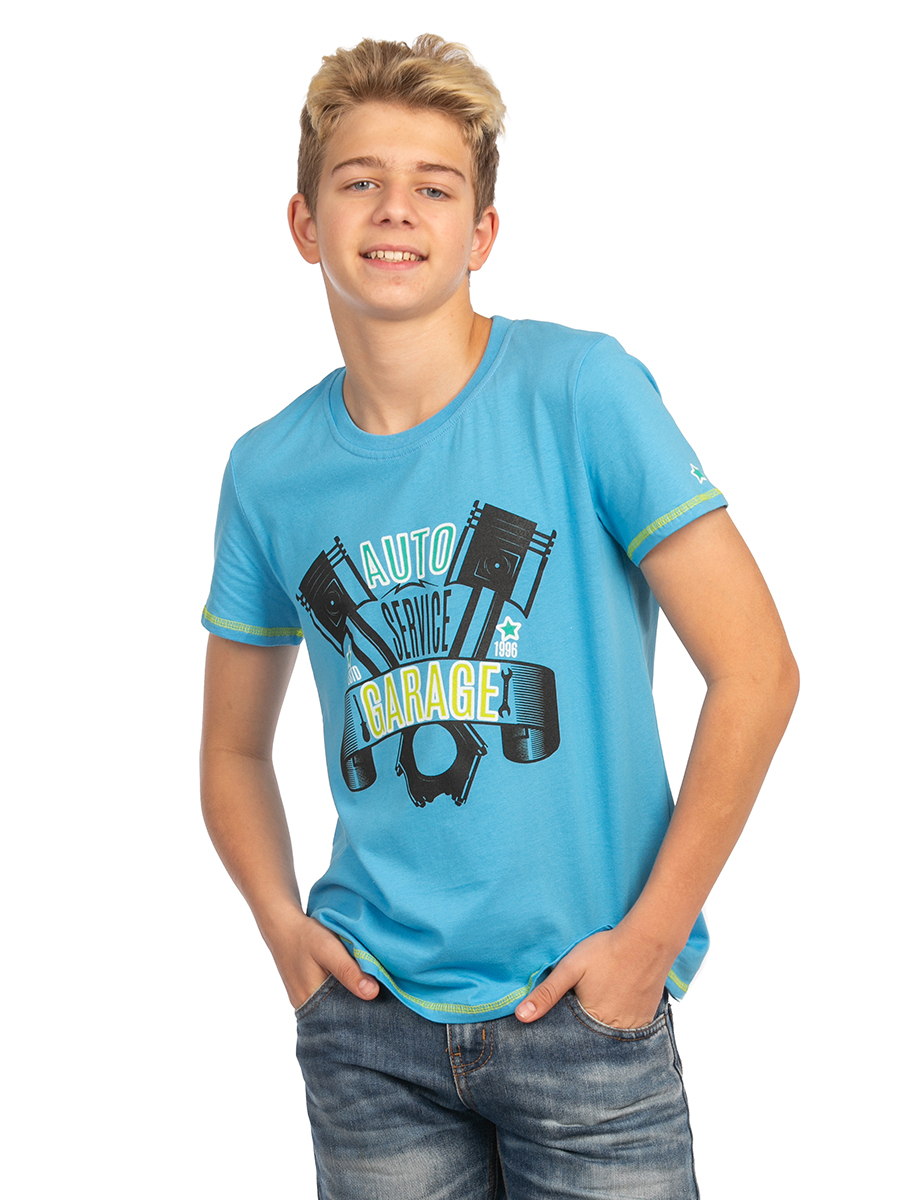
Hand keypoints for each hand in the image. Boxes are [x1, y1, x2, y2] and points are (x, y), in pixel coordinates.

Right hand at [262, 908, 379, 1008]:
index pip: (345, 1019)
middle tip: (385, 999)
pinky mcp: (311, 993)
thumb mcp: (328, 950)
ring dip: (354, 998)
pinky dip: (345, 991)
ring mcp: (309, 1002)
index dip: (366, 1013)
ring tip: (375, 990)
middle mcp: (309, 1008)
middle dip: (362, 1008)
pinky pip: (333, 998)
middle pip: (342, 1015)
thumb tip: (372, 993)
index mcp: (312, 1003)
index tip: (387, 1007)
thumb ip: (348, 970)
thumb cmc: (305, 936)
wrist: (282, 926)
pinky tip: (358, 982)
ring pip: (338, 1006)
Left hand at [514, 925, 669, 1027]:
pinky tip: (618, 1003)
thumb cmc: (605, 952)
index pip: (571, 1036)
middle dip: (584, 1028)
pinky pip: (629, 1030)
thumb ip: (546, 993)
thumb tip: (521, 1016)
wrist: (647, 942)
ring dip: (602, 1026)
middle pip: (592, 1037)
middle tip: (586, 1001)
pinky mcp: (647, 1018)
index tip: (565, 1013)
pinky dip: (621, 1021)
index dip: (565, 1027)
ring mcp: (633, 1027)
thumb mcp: (570, 968)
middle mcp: (614, 1030)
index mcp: (591, 1021)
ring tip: (602, 1001)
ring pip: (611, 1034)